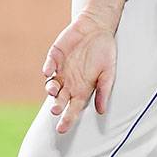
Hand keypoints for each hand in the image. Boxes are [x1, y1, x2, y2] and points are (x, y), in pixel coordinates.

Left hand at [42, 10, 117, 133]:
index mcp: (82, 89)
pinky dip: (48, 68)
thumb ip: (104, 90)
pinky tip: (49, 70)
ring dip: (51, 88)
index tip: (61, 128)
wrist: (98, 27)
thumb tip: (101, 111)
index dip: (67, 119)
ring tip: (53, 90)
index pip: (73, 108)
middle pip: (60, 99)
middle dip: (56, 106)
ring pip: (52, 84)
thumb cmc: (105, 51)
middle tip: (55, 109)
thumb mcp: (108, 72)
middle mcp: (69, 82)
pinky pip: (49, 65)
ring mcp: (61, 69)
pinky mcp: (55, 56)